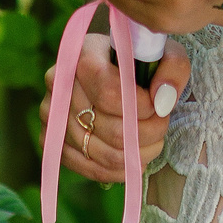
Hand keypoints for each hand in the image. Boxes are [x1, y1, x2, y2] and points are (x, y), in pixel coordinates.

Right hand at [36, 31, 192, 184]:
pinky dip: (119, 170)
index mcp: (81, 54)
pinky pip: (89, 168)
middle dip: (147, 133)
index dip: (140, 107)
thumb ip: (172, 68)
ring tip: (153, 141)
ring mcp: (50, 114)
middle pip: (109, 129)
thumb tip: (162, 101)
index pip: (108, 92)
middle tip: (161, 124)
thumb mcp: (161, 52)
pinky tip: (135, 158)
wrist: (109, 67)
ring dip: (137, 154)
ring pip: (102, 153)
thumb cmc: (137, 61)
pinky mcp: (52, 140)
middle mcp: (58, 82)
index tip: (159, 106)